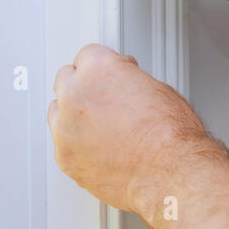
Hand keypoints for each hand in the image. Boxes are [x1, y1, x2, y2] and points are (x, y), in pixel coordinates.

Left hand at [48, 44, 207, 215]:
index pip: (87, 55)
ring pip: (57, 113)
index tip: (108, 77)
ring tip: (102, 128)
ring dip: (74, 116)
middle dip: (84, 87)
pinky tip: (99, 150)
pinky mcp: (64, 158)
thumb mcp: (156, 88)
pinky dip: (77, 146)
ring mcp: (65, 128)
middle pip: (66, 80)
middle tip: (105, 101)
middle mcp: (75, 94)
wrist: (169, 174)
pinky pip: (63, 145)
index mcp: (98, 69)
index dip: (103, 66)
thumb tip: (124, 83)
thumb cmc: (170, 135)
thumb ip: (128, 80)